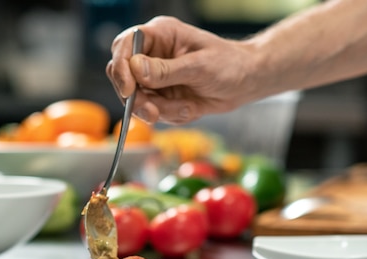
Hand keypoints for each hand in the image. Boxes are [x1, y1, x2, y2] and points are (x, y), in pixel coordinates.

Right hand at [106, 16, 259, 124]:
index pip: (124, 46)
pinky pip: (152, 112)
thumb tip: (135, 68)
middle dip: (136, 98)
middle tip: (153, 112)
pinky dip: (170, 115)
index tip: (129, 90)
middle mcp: (152, 54)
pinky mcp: (161, 96)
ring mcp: (154, 77)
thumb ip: (166, 70)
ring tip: (185, 108)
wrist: (245, 82)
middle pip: (122, 76)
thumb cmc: (229, 64)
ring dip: (159, 110)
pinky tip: (190, 108)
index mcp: (160, 35)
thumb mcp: (199, 66)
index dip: (121, 68)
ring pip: (136, 99)